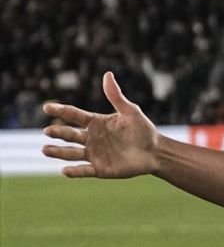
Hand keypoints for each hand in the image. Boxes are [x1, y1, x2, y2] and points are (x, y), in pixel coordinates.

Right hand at [42, 72, 159, 177]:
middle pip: (70, 134)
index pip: (74, 115)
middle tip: (47, 131)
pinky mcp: (101, 169)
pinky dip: (75, 171)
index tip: (46, 107)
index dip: (61, 110)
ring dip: (58, 152)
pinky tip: (65, 170)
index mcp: (96, 123)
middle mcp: (91, 138)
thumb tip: (107, 74)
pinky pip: (84, 170)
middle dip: (58, 132)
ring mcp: (94, 154)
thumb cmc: (143, 130)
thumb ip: (116, 96)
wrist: (155, 151)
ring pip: (71, 153)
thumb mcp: (130, 111)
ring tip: (45, 149)